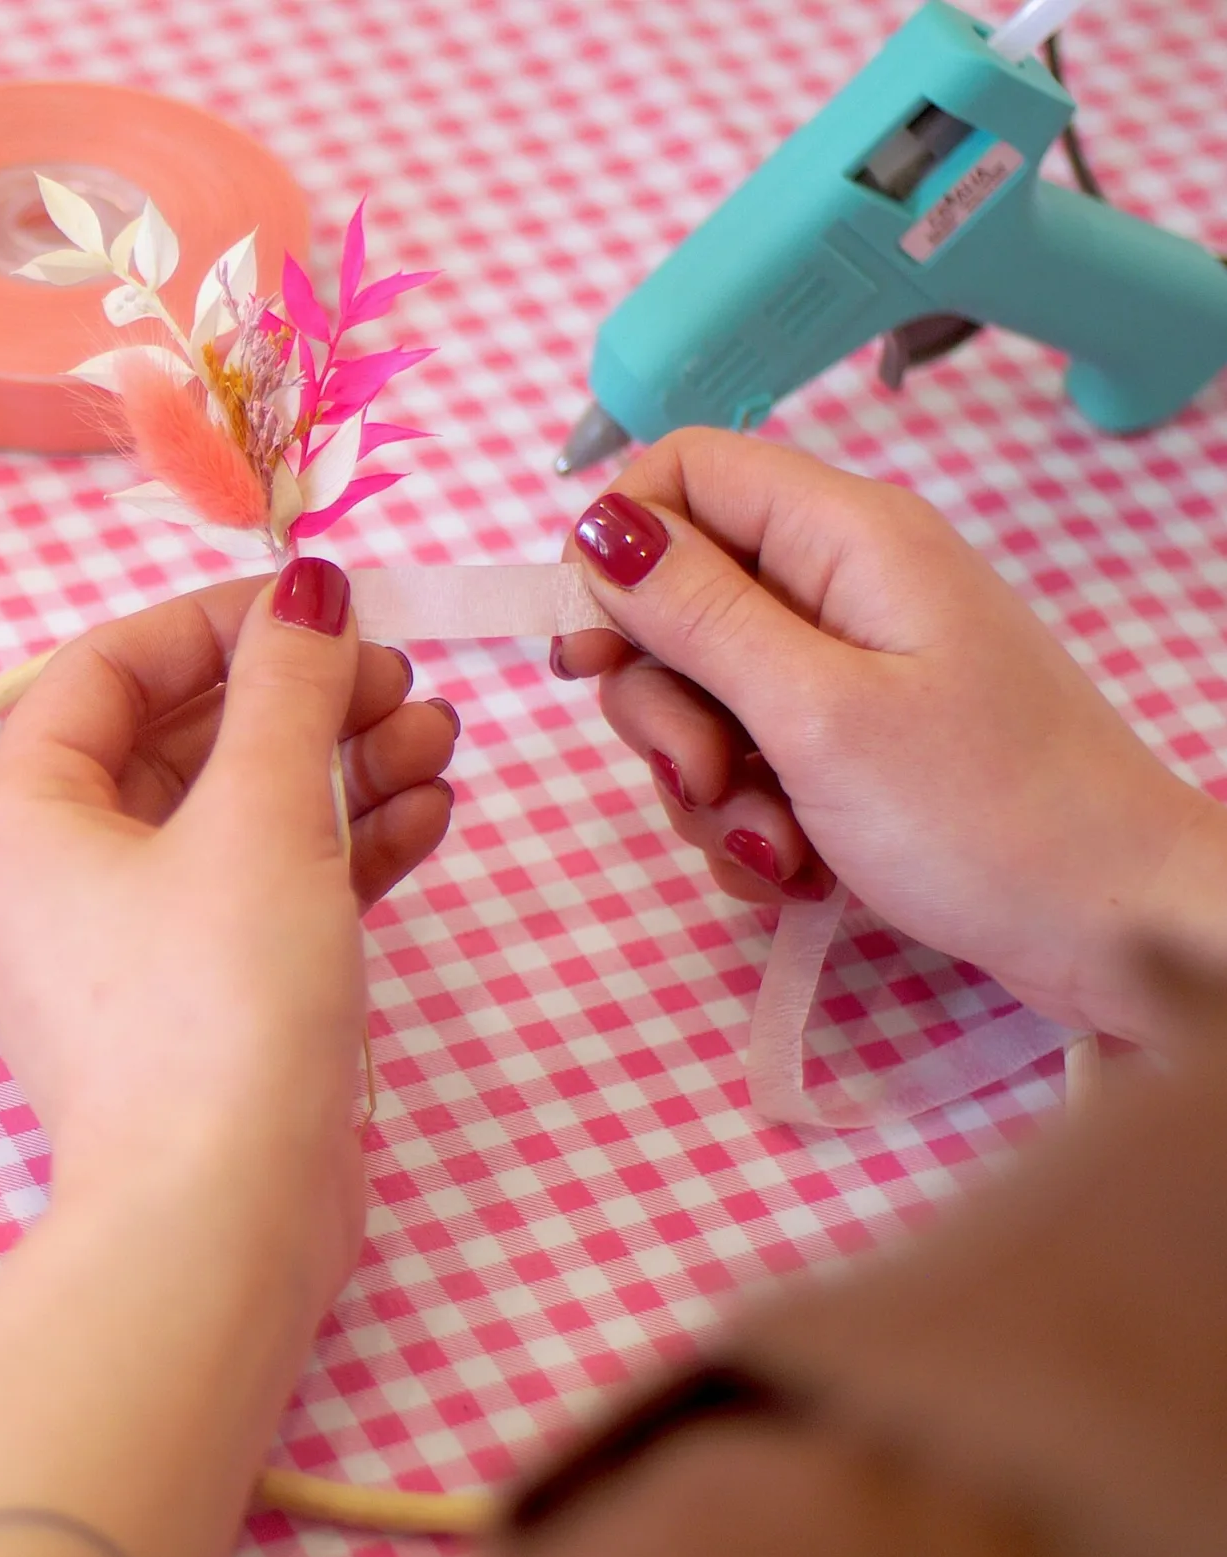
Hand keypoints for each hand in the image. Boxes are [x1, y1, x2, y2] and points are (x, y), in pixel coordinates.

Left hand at [0, 562, 457, 1297]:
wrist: (224, 1222)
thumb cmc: (217, 1003)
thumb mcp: (258, 818)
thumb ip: (288, 686)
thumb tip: (309, 583)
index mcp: (23, 817)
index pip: (111, 668)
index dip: (221, 621)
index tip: (324, 605)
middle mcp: (58, 877)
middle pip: (186, 742)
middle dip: (303, 703)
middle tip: (403, 678)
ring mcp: (131, 948)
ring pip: (237, 820)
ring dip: (339, 771)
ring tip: (440, 741)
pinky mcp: (200, 1003)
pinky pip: (262, 895)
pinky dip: (338, 851)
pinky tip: (427, 814)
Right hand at [551, 428, 1224, 1038]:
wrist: (1113, 931)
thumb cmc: (984, 814)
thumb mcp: (817, 714)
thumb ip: (697, 615)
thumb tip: (595, 527)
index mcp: (844, 537)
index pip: (681, 473)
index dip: (617, 553)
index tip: (598, 658)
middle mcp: (839, 587)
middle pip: (675, 605)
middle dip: (666, 710)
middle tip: (712, 779)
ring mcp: (845, 672)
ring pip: (700, 702)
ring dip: (711, 790)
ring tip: (784, 848)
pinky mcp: (848, 747)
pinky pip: (745, 768)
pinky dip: (752, 826)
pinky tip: (805, 869)